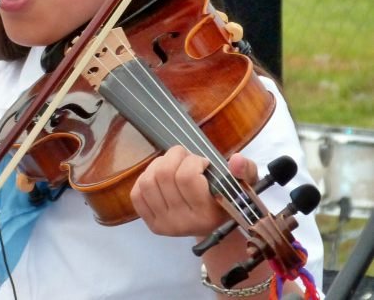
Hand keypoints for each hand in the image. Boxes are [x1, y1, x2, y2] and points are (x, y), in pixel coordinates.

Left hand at [130, 146, 257, 236]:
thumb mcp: (242, 185)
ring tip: (173, 164)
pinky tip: (160, 176)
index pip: (187, 177)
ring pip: (148, 180)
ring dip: (159, 164)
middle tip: (186, 158)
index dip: (193, 161)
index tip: (203, 162)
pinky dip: (146, 177)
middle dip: (174, 156)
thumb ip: (245, 171)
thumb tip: (235, 160)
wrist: (212, 225)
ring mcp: (163, 224)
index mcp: (206, 215)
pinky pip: (137, 192)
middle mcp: (182, 223)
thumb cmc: (227, 200)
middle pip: (164, 174)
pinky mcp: (149, 223)